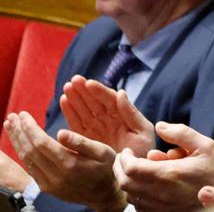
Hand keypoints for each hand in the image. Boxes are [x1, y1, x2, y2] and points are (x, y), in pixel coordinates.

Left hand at [3, 111, 126, 211]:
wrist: (103, 194)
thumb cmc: (106, 168)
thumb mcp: (102, 151)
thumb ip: (80, 142)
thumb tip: (60, 132)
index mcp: (69, 164)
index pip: (41, 143)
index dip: (30, 128)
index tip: (23, 114)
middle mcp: (55, 175)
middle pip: (30, 151)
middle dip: (20, 132)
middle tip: (12, 117)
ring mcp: (48, 183)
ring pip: (26, 160)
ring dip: (17, 141)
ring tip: (11, 126)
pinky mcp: (45, 187)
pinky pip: (29, 168)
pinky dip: (22, 153)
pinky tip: (20, 142)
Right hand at [60, 78, 154, 155]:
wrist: (133, 174)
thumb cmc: (142, 152)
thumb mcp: (142, 131)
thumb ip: (132, 113)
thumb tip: (121, 92)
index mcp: (122, 116)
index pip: (109, 100)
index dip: (99, 91)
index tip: (89, 83)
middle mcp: (108, 120)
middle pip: (94, 102)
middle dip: (84, 91)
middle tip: (74, 80)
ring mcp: (96, 128)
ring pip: (84, 110)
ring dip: (75, 99)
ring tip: (67, 88)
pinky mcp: (86, 139)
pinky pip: (77, 123)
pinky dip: (70, 113)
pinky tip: (64, 101)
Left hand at [113, 122, 213, 211]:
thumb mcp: (205, 145)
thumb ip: (181, 133)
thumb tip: (160, 126)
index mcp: (170, 174)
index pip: (131, 168)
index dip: (124, 158)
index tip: (127, 151)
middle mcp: (161, 193)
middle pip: (125, 184)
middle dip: (120, 169)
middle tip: (125, 159)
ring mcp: (160, 207)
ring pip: (130, 196)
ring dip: (128, 182)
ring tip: (138, 170)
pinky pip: (139, 206)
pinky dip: (137, 194)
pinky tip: (148, 185)